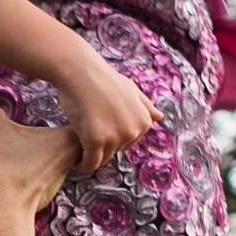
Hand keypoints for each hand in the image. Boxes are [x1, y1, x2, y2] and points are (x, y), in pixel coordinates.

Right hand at [54, 55, 160, 173]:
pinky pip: (90, 163)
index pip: (127, 144)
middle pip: (115, 152)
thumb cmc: (103, 79)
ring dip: (90, 157)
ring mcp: (115, 136)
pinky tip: (75, 161)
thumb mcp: (131, 89)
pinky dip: (82, 164)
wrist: (81, 71)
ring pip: (102, 159)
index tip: (98, 131)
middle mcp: (133, 130)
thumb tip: (160, 117)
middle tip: (86, 134)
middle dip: (101, 147)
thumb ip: (145, 106)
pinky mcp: (96, 140)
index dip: (111, 138)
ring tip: (78, 147)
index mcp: (144, 121)